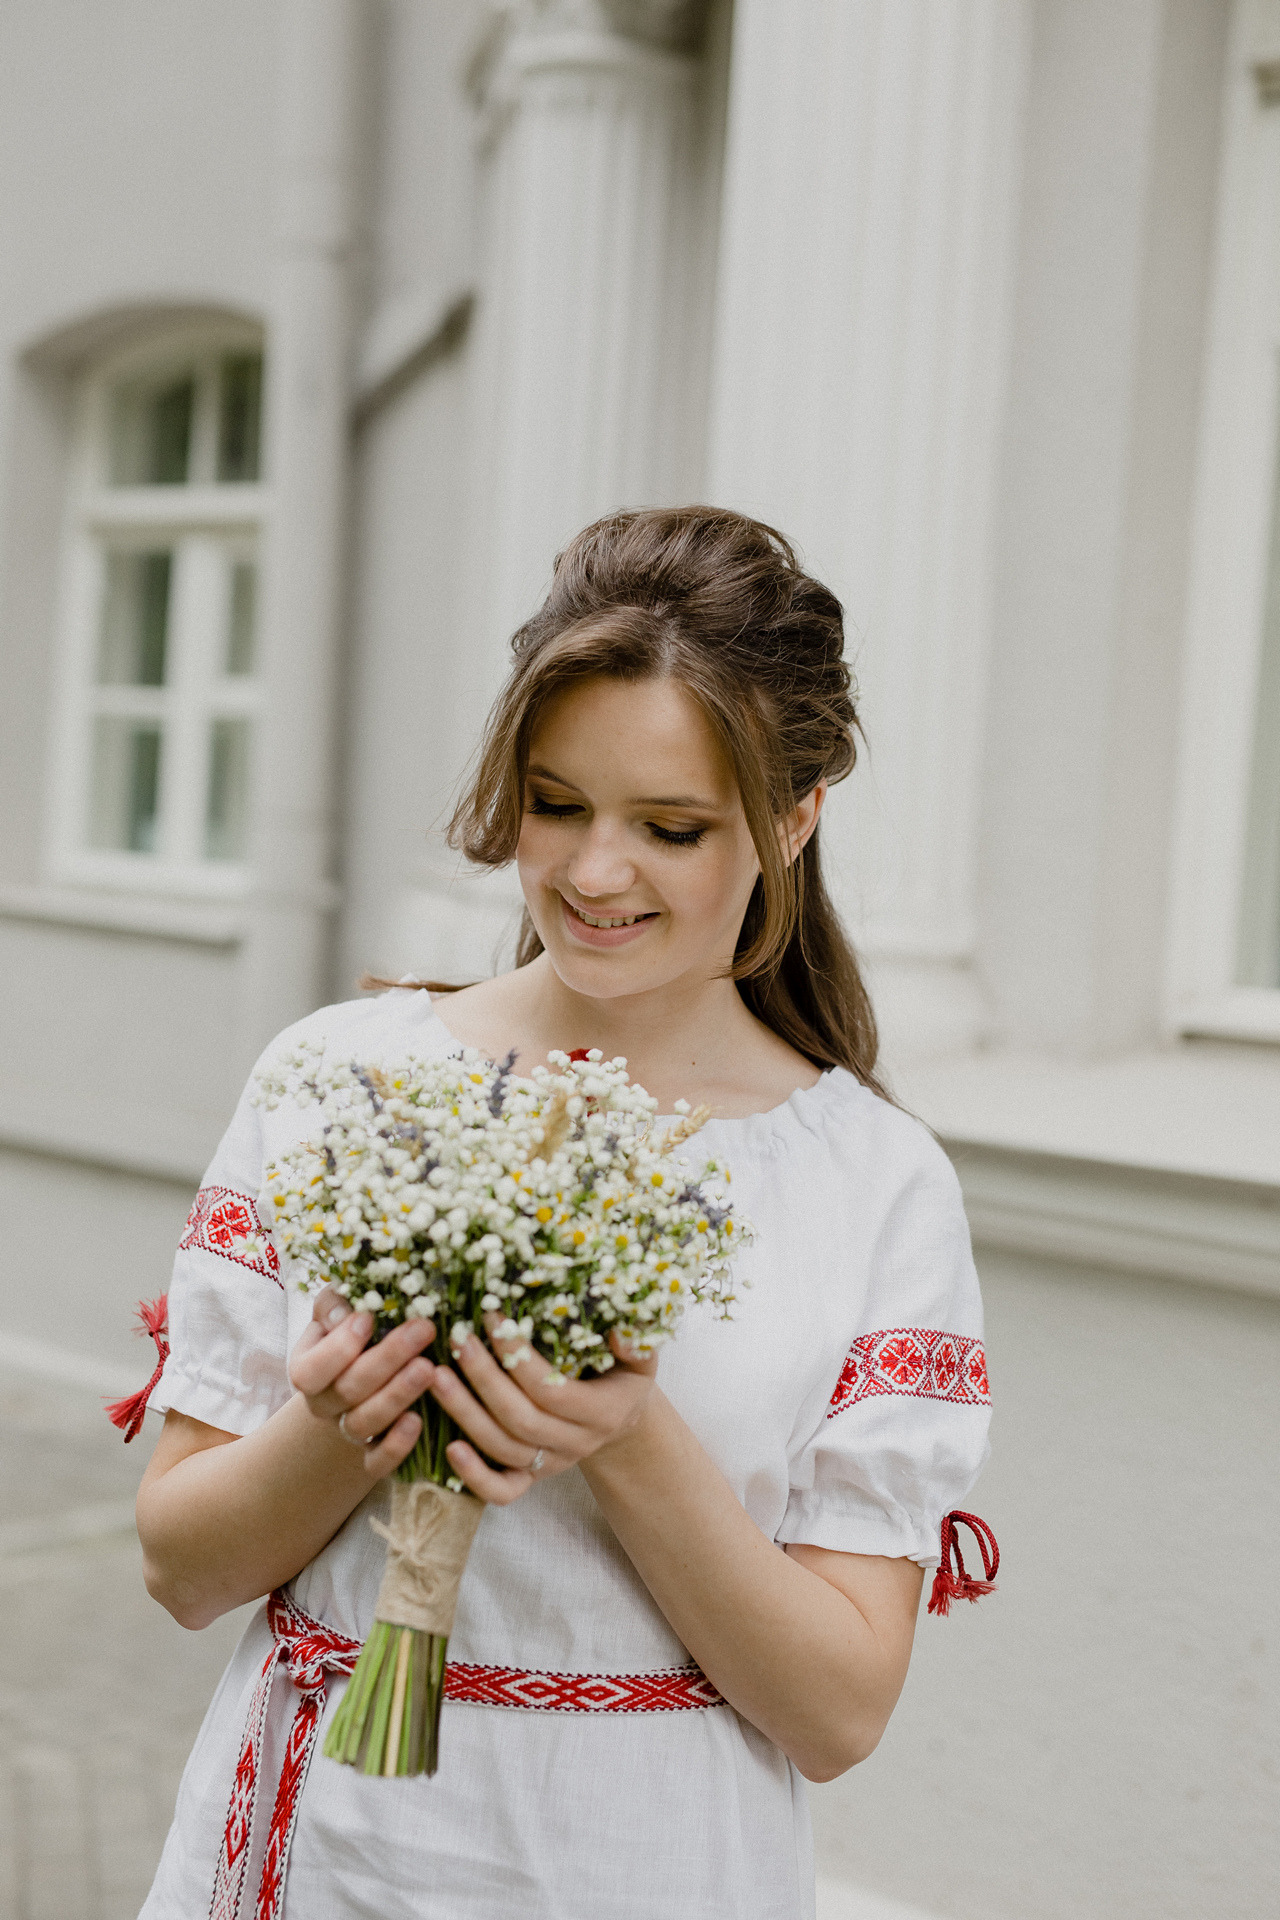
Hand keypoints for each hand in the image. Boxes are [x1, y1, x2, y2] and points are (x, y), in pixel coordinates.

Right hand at [288, 1287, 436, 1479]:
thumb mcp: (335, 1311)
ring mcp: (348, 1432)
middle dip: (387, 1358)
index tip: (369, 1318)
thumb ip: (334, 1305)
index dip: (339, 1347)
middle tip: (424, 1328)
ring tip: (429, 1368)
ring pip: (364, 1424)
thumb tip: (346, 1314)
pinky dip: (396, 1446)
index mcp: (307, 1369)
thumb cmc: (351, 1332)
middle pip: (348, 1391)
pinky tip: (417, 1421)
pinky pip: (378, 1462)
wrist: (358, 1381)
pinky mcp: (374, 1454)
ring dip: (397, 1396)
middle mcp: (324, 1405)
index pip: (312, 1369)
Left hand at [429, 1316, 658, 1505]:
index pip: (551, 1391)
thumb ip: (636, 1344)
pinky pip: (502, 1491)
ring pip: (503, 1448)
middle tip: (458, 1341)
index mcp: (601, 1413)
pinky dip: (473, 1476)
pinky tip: (448, 1446)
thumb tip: (619, 1328)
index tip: (492, 1317)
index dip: (518, 1357)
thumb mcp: (639, 1359)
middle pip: (521, 1419)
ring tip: (435, 1376)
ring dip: (465, 1413)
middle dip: (484, 1379)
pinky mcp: (531, 1478)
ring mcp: (551, 1464)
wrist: (620, 1421)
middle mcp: (575, 1444)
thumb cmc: (622, 1377)